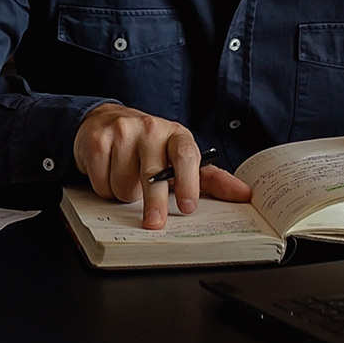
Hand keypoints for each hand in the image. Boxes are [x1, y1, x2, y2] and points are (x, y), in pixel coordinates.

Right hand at [72, 105, 254, 231]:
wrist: (105, 120)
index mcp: (177, 135)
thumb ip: (210, 178)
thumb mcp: (180, 158)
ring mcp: (123, 132)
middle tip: (154, 222)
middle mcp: (151, 129)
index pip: (187, 155)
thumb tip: (245, 194)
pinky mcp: (98, 140)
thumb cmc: (150, 147)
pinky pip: (102, 182)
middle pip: (153, 175)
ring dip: (124, 193)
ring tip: (126, 179)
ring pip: (124, 185)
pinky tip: (108, 173)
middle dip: (155, 203)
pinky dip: (104, 187)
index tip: (188, 206)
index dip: (189, 182)